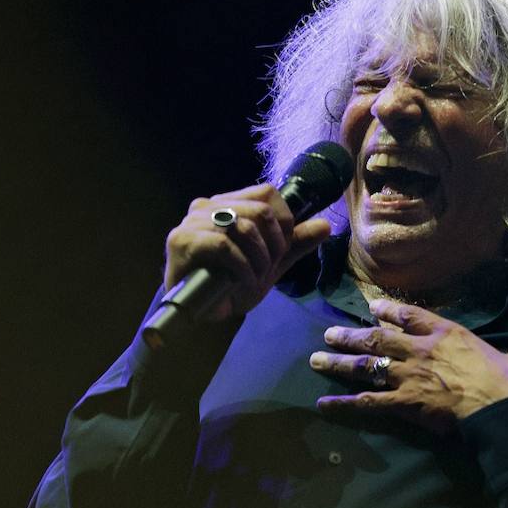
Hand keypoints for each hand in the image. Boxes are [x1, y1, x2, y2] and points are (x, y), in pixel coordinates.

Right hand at [164, 183, 332, 320]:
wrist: (200, 314)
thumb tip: (326, 225)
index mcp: (227, 203)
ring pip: (244, 226)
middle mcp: (207, 206)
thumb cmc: (229, 285)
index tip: (281, 251)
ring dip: (259, 259)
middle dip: (274, 245)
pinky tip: (241, 282)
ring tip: (255, 278)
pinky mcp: (181, 240)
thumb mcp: (269, 263)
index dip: (283, 222)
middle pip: (260, 210)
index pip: (267, 193)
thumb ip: (294, 244)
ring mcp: (192, 221)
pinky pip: (224, 245)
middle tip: (268, 268)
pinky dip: (241, 267)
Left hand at [310, 299, 507, 433]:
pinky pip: (367, 402)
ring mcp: (409, 375)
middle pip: (377, 339)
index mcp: (446, 334)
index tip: (371, 308)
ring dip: (339, 362)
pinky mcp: (404, 402)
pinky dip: (344, 404)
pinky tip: (323, 406)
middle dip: (351, 336)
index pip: (410, 316)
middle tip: (328, 333)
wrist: (502, 408)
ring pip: (365, 365)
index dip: (388, 311)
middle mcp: (420, 349)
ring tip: (316, 359)